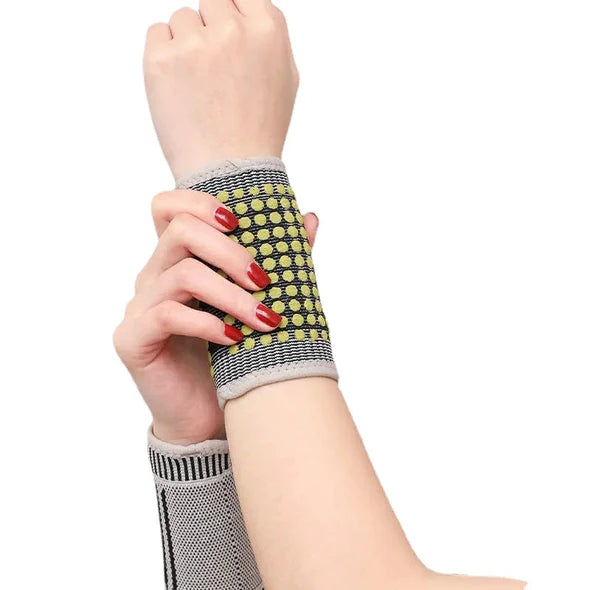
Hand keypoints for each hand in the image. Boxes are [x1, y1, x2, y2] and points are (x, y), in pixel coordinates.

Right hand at [114, 190, 318, 444]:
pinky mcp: (133, 339)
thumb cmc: (233, 357)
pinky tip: (235, 339)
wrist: (208, 417)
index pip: (169, 207)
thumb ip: (278, 260)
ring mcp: (139, 307)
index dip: (201, 203)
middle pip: (181, 231)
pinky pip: (167, 315)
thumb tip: (309, 219)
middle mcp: (153, 277)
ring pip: (182, 275)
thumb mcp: (258, 302)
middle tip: (265, 281)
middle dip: (231, 252)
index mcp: (178, 261)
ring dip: (233, 296)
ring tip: (266, 320)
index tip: (240, 224)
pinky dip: (209, 323)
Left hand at [144, 1, 298, 178]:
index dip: (232, 19)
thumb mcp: (286, 78)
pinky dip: (164, 56)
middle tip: (214, 74)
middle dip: (210, 31)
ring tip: (199, 88)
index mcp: (268, 30)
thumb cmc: (259, 130)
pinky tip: (180, 88)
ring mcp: (195, 43)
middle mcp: (232, 29)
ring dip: (187, 46)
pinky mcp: (161, 59)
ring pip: (182, 20)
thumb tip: (247, 10)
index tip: (227, 41)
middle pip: (210, 3)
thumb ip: (268, 35)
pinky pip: (157, 34)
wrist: (230, 172)